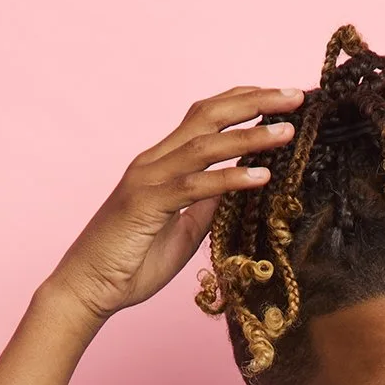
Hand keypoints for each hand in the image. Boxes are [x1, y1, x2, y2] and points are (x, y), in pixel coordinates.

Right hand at [46, 85, 304, 324]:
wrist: (88, 289)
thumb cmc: (131, 264)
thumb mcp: (182, 230)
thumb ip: (206, 204)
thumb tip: (238, 185)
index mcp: (161, 163)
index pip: (204, 117)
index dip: (243, 101)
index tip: (281, 98)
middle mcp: (154, 161)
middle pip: (208, 115)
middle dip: (254, 101)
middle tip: (296, 96)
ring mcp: (148, 180)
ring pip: (205, 145)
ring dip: (250, 136)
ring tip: (287, 132)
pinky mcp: (146, 205)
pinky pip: (194, 186)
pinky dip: (230, 178)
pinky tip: (261, 177)